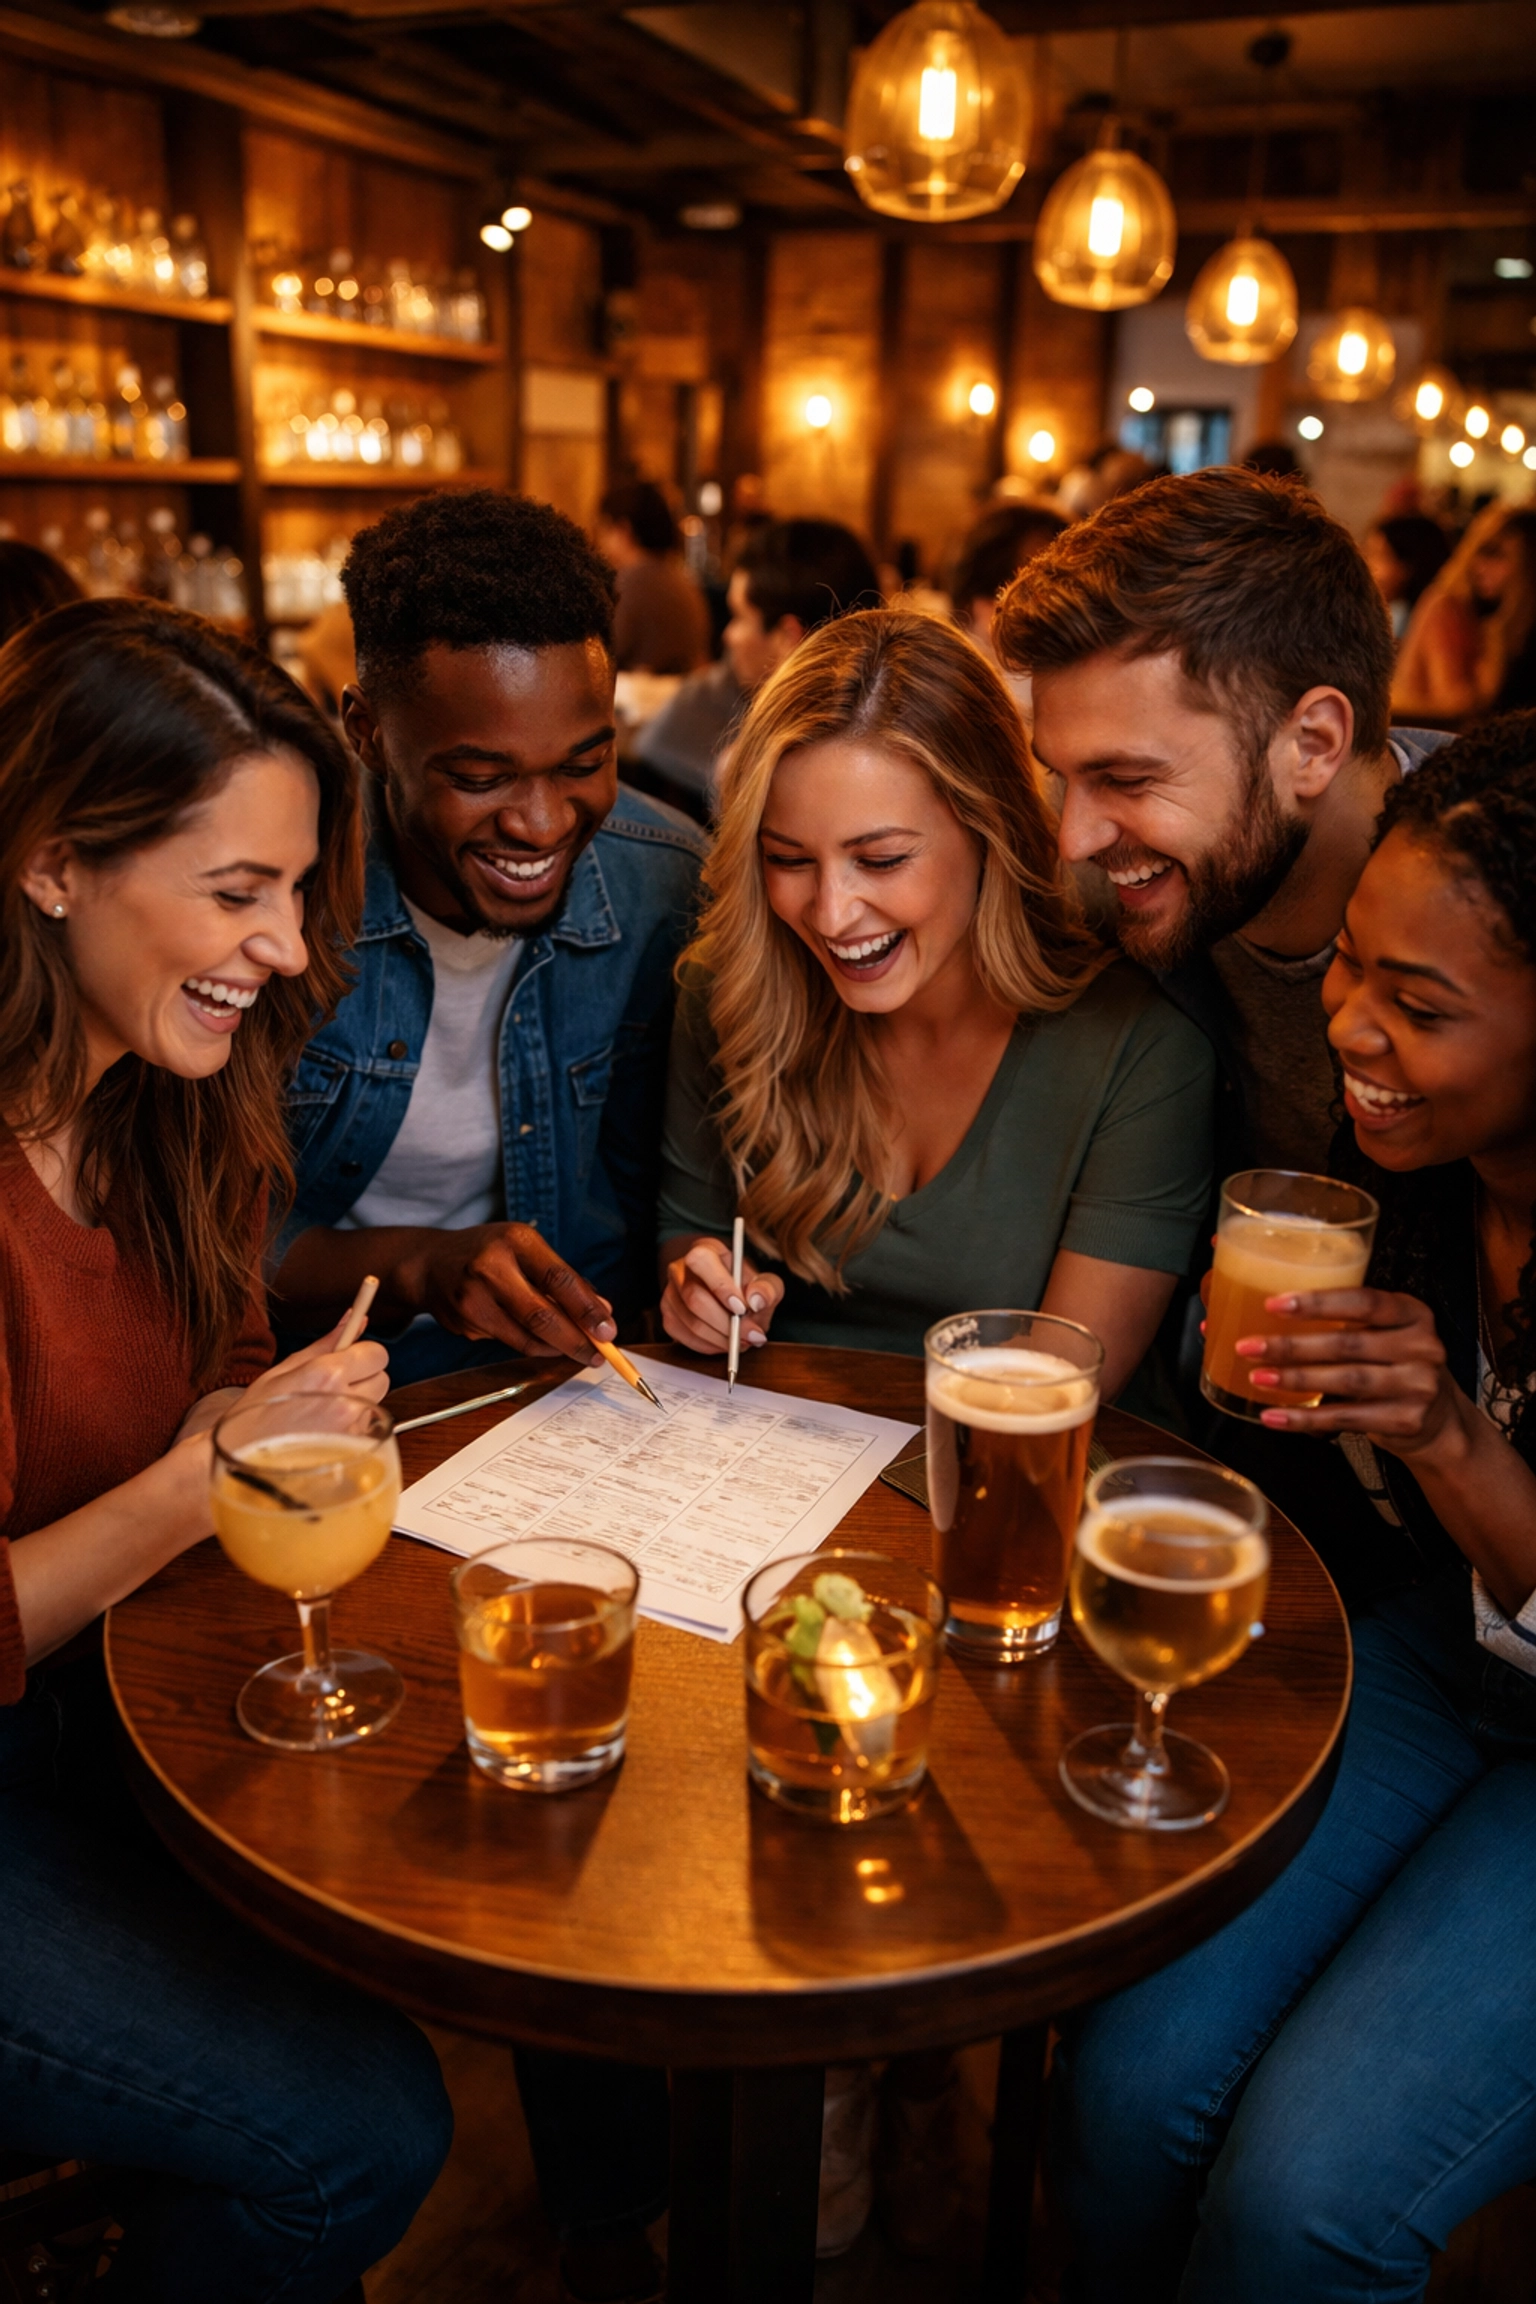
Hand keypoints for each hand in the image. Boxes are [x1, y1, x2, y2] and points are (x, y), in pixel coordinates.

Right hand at [178, 1315, 390, 1439]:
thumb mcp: (286, 1369)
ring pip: (374, 1404)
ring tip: (323, 1411)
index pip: (377, 1354)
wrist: (241, 1459)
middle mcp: (345, 1403)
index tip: (349, 1359)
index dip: (364, 1355)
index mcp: (328, 1375)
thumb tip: (355, 1318)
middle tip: (333, 1386)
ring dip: (358, 1403)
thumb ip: (327, 1343)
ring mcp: (351, 1431)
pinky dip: (351, 1427)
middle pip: (382, 1378)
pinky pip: (364, 1430)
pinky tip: (324, 1431)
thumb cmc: (255, 1415)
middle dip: (364, 1378)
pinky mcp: (352, 1452)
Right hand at [405, 1221, 613, 1362]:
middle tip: (599, 1354)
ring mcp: (472, 1297)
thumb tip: (602, 1311)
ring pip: (526, 1336)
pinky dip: (531, 1344)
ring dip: (557, 1348)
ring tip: (579, 1351)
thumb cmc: (489, 1253)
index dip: (587, 1308)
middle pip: (541, 1315)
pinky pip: (508, 1341)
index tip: (609, 1330)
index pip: (559, 1278)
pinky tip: (540, 1339)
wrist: (430, 1264)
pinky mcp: (464, 1323)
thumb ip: (565, 1279)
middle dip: (575, 1340)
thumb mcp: (527, 1250)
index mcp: (515, 1241)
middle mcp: (490, 1267)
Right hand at [661, 1235, 783, 1356]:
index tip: (742, 1308)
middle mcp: (680, 1269)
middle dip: (725, 1323)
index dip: (720, 1286)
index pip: (701, 1261)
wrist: (731, 1299)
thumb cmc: (747, 1287)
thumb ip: (767, 1288)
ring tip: (743, 1341)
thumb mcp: (766, 1282)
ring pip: (691, 1323)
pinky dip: (710, 1346)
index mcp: (704, 1250)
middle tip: (750, 1335)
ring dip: (721, 1338)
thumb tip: (756, 1300)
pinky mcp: (668, 1317)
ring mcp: (670, 1294)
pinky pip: (686, 1338)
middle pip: (694, 1298)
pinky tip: (725, 1342)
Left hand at [1236, 1285, 1465, 1456]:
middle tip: (1250, 1347)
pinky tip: (1275, 1416)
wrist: (1440, 1420)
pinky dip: (1305, 1418)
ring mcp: (1418, 1386)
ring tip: (1258, 1378)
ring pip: (1345, 1381)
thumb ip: (1344, 1321)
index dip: (1317, 1303)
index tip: (1274, 1305)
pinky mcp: (1406, 1421)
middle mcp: (1421, 1346)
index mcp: (1412, 1313)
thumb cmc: (1396, 1366)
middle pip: (1348, 1344)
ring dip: (1296, 1380)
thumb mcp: (1385, 1333)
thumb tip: (1265, 1312)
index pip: (1364, 1301)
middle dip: (1292, 1346)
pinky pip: (1346, 1419)